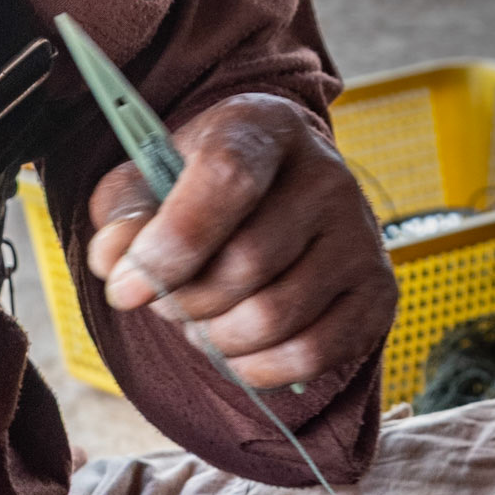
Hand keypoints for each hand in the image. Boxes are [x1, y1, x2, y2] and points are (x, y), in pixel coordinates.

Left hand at [87, 94, 396, 389]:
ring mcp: (361, 237)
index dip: (171, 244)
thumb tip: (115, 260)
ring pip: (273, 319)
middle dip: (184, 302)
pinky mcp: (379, 293)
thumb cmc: (208, 190)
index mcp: (266, 127)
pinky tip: (236, 347)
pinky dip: (256, 368)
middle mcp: (328, 176)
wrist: (286, 198)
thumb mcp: (153, 179)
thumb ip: (123, 213)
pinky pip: (310, 355)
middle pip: (245, 264)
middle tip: (164, 301)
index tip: (125, 287)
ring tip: (200, 322)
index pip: (228, 178)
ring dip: (215, 339)